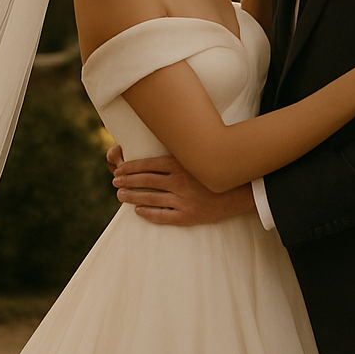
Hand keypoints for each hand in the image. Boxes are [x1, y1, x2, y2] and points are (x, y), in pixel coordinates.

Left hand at [110, 153, 255, 225]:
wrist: (240, 191)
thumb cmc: (218, 169)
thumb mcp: (199, 156)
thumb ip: (181, 151)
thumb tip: (165, 138)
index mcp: (180, 164)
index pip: (147, 165)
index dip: (130, 168)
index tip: (119, 170)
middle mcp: (178, 181)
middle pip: (145, 181)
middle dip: (127, 182)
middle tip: (114, 182)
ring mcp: (182, 200)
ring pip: (149, 198)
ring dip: (132, 197)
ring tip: (120, 195)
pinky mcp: (187, 215)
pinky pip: (162, 215)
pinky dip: (147, 213)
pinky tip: (137, 211)